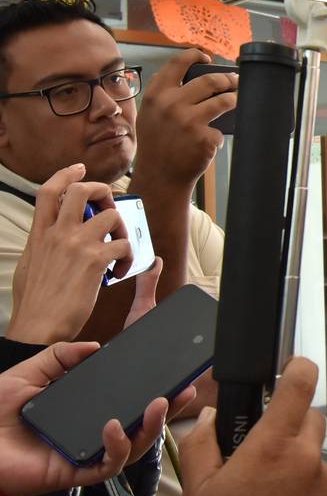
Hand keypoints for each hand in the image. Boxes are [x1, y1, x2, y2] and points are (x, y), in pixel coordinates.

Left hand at [0, 341, 193, 495]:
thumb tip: (94, 347)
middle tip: (183, 390)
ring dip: (151, 427)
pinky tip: (113, 427)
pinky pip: (106, 466)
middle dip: (167, 410)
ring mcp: (86, 454)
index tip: (175, 374)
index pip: (128, 401)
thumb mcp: (29, 373)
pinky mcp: (74, 472)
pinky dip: (116, 447)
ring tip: (157, 405)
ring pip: (133, 448)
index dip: (154, 390)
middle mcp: (93, 433)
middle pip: (141, 426)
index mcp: (87, 411)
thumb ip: (59, 357)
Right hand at [8, 165, 131, 343]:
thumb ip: (41, 244)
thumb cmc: (35, 301)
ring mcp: (77, 245)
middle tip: (111, 208)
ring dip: (123, 229)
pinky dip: (129, 257)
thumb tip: (48, 237)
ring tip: (120, 248)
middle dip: (104, 191)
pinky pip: (124, 245)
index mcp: (39, 234)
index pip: (48, 191)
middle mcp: (57, 234)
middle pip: (82, 190)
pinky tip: (119, 272)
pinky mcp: (95, 261)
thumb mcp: (29, 263)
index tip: (80, 169)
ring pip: (111, 215)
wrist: (38, 326)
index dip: (66, 175)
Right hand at [132, 49, 237, 189]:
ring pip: (224, 101)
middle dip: (228, 79)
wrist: (160, 177)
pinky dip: (218, 135)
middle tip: (235, 81)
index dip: (195, 55)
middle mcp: (172, 105)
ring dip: (235, 99)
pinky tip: (210, 142)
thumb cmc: (156, 145)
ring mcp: (190, 121)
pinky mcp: (205, 138)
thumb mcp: (149, 114)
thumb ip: (162, 95)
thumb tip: (184, 75)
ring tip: (237, 100)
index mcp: (156, 95)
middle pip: (210, 80)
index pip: (177, 63)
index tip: (206, 57)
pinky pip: (220, 131)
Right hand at [179, 358, 326, 495]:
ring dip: (299, 469)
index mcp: (274, 447)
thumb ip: (203, 445)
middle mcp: (310, 460)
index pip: (299, 383)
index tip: (292, 366)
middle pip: (310, 420)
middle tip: (263, 459)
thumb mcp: (198, 493)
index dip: (297, 367)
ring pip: (317, 458)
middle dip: (289, 430)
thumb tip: (213, 415)